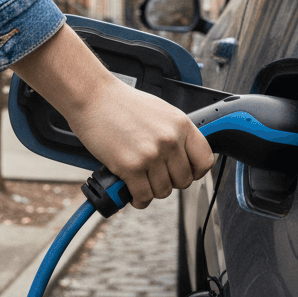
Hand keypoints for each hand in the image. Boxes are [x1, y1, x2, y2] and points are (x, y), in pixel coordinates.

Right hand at [67, 75, 213, 207]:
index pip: (204, 160)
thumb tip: (181, 157)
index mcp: (181, 125)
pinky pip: (143, 196)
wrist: (92, 97)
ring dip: (151, 191)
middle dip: (169, 182)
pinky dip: (138, 199)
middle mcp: (170, 140)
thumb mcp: (160, 111)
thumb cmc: (120, 103)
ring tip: (141, 182)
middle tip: (155, 176)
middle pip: (183, 180)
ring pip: (163, 191)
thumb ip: (174, 133)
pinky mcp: (130, 167)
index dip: (195, 172)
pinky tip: (132, 192)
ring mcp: (151, 155)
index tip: (185, 173)